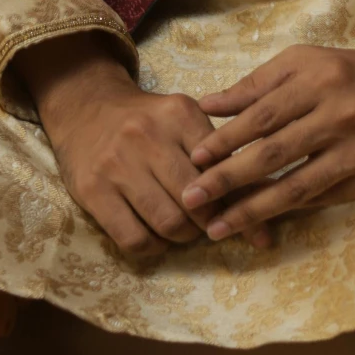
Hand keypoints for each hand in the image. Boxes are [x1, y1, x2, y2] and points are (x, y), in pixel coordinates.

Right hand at [19, 31, 241, 254]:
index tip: (246, 217)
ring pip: (167, 222)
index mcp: (180, 114)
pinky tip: (156, 236)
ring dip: (183, 236)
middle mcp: (148, 136)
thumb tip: (268, 194)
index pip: (219, 166)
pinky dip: (153, 247)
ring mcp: (117, 164)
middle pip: (196, 199)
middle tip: (211, 224)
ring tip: (184, 229)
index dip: (236, 198)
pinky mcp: (91, 190)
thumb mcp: (184, 122)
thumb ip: (221, 153)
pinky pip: (133, 238)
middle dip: (210, 221)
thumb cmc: (147, 122)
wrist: (86, 108)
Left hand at [182, 40, 354, 239]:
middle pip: (274, 154)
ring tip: (218, 227)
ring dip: (252, 211)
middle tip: (192, 200)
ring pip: (297, 187)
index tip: (196, 160)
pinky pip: (321, 199)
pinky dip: (287, 211)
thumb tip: (208, 104)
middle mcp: (343, 115)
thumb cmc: (350, 72)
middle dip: (228, 180)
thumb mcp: (306, 62)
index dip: (226, 141)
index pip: (263, 116)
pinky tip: (260, 221)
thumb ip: (256, 84)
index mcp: (322, 79)